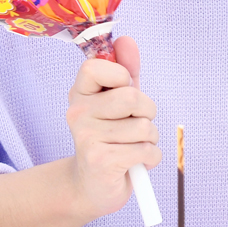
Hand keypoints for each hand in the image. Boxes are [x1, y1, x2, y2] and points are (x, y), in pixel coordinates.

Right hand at [66, 36, 160, 218]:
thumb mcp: (119, 100)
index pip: (97, 65)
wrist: (93, 186)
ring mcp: (86, 137)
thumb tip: (126, 40)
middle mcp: (78, 112)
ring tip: (134, 146)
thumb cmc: (111, 136)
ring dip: (150, 139)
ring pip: (144, 127)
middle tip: (137, 124)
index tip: (122, 90)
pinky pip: (146, 150)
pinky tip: (134, 163)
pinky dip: (150, 158)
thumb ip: (126, 70)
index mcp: (80, 92)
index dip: (121, 75)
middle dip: (147, 112)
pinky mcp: (101, 161)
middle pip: (132, 96)